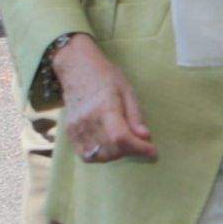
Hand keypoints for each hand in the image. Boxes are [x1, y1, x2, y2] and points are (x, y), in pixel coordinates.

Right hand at [55, 38, 157, 161]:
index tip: (152, 151)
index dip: (139, 149)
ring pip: (99, 156)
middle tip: (138, 142)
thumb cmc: (105, 76)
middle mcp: (88, 120)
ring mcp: (76, 128)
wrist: (77, 68)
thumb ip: (135, 115)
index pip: (121, 137)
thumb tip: (145, 137)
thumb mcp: (127, 90)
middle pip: (111, 150)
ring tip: (123, 142)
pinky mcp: (70, 132)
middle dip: (130, 151)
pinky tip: (108, 144)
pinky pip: (85, 155)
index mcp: (104, 107)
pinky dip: (100, 155)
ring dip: (116, 155)